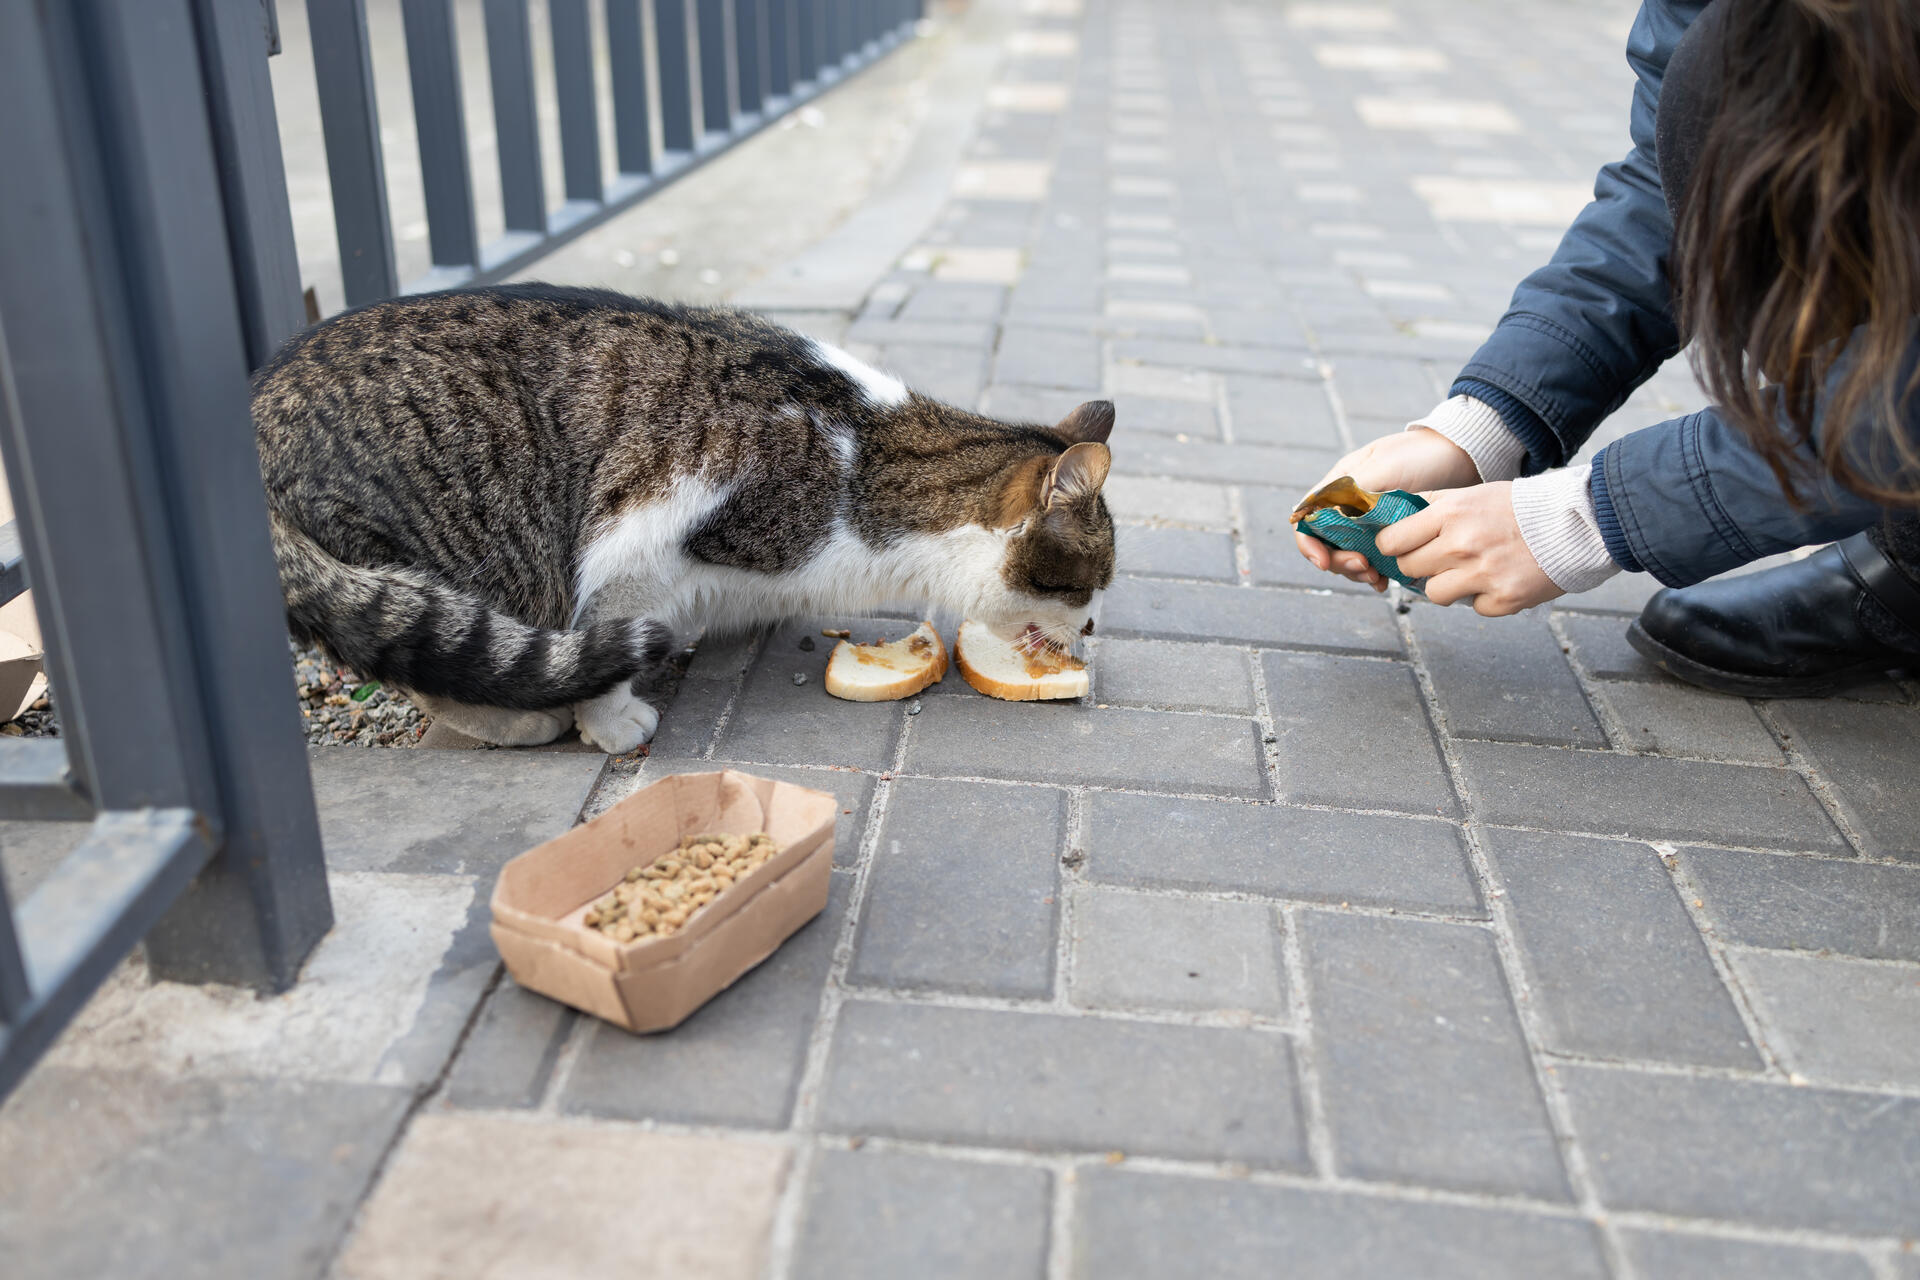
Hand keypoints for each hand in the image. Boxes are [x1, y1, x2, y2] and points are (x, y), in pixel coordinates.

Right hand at [1294, 427, 1481, 589]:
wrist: (1460, 455)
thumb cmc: (1421, 455)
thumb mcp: (1385, 468)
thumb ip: (1351, 491)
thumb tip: (1321, 514)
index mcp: (1338, 486)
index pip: (1309, 520)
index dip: (1310, 544)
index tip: (1324, 562)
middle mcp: (1348, 505)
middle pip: (1327, 544)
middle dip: (1340, 562)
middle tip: (1366, 568)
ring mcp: (1369, 521)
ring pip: (1348, 555)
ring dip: (1358, 571)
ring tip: (1378, 577)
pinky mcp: (1391, 534)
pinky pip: (1374, 559)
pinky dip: (1376, 572)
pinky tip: (1387, 581)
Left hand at [1374, 482, 1563, 615]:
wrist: (1577, 522)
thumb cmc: (1520, 507)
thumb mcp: (1472, 495)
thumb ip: (1432, 506)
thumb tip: (1390, 515)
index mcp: (1450, 514)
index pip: (1392, 541)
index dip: (1392, 546)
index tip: (1400, 547)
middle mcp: (1461, 545)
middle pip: (1408, 569)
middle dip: (1419, 565)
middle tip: (1440, 557)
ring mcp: (1482, 575)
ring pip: (1434, 594)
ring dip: (1448, 585)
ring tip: (1472, 569)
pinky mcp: (1504, 599)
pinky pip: (1475, 607)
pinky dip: (1485, 597)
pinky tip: (1502, 578)